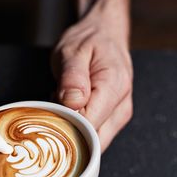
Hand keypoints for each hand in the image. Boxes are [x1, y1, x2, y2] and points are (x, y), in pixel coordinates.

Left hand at [51, 6, 132, 152]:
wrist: (105, 34)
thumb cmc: (90, 42)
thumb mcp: (72, 51)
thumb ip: (72, 78)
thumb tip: (72, 104)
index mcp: (114, 86)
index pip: (90, 124)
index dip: (68, 124)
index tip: (55, 109)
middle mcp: (121, 106)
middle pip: (94, 140)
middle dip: (71, 131)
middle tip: (58, 105)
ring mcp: (119, 115)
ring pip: (94, 142)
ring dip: (74, 130)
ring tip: (66, 103)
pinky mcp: (113, 119)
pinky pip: (94, 135)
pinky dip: (79, 128)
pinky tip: (73, 109)